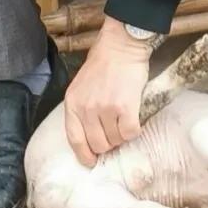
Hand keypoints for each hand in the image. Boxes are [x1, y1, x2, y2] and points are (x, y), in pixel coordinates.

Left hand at [64, 18, 151, 166]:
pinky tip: (134, 119)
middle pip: (97, 144)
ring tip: (124, 119)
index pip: (74, 139)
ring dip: (121, 135)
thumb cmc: (103, 63)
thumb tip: (90, 136)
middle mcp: (87, 108)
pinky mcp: (125, 108)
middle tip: (115, 133)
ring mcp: (105, 109)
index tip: (91, 162)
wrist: (121, 45)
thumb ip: (82, 108)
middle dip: (107, 144)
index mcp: (73, 103)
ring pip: (115, 140)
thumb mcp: (81, 85)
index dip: (83, 155)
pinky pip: (130, 133)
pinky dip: (134, 131)